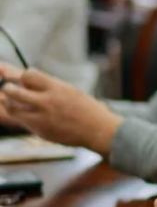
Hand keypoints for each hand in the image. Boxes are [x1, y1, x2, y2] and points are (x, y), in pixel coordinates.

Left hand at [0, 68, 121, 153]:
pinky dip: (20, 116)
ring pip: (12, 108)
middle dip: (7, 88)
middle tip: (8, 88)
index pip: (28, 75)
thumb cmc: (86, 109)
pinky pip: (22, 121)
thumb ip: (50, 86)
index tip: (24, 80)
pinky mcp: (40, 130)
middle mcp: (47, 101)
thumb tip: (27, 77)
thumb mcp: (71, 91)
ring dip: (9, 103)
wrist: (98, 130)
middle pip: (14, 91)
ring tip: (11, 102)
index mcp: (57, 88)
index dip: (23, 76)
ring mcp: (42, 117)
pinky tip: (24, 115)